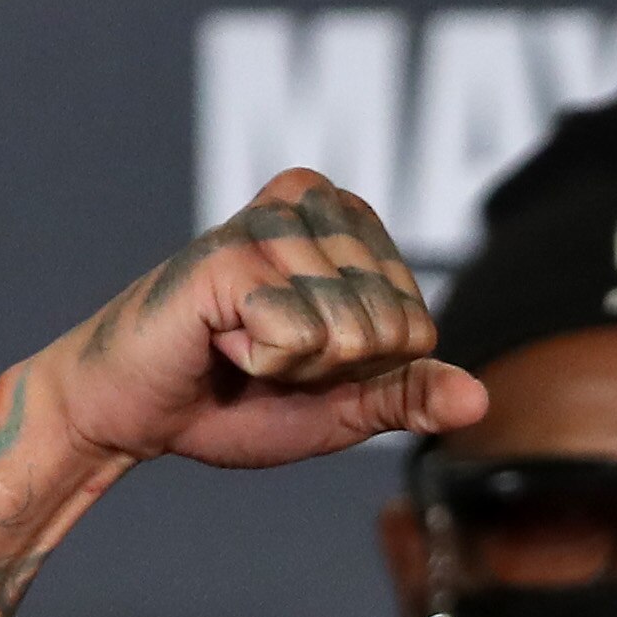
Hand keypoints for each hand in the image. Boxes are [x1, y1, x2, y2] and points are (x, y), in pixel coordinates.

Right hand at [43, 170, 487, 471]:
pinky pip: (297, 336)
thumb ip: (408, 395)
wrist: (137, 413)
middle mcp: (313, 202)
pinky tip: (218, 339)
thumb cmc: (236, 398)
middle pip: (388, 326)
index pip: (418, 326)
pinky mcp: (229, 251)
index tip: (302, 355)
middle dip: (330, 369)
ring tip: (240, 342)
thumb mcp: (342, 405)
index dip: (362, 369)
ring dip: (292, 365)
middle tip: (266, 352)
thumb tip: (479, 398)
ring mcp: (271, 221)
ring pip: (348, 332)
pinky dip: (259, 360)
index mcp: (349, 224)